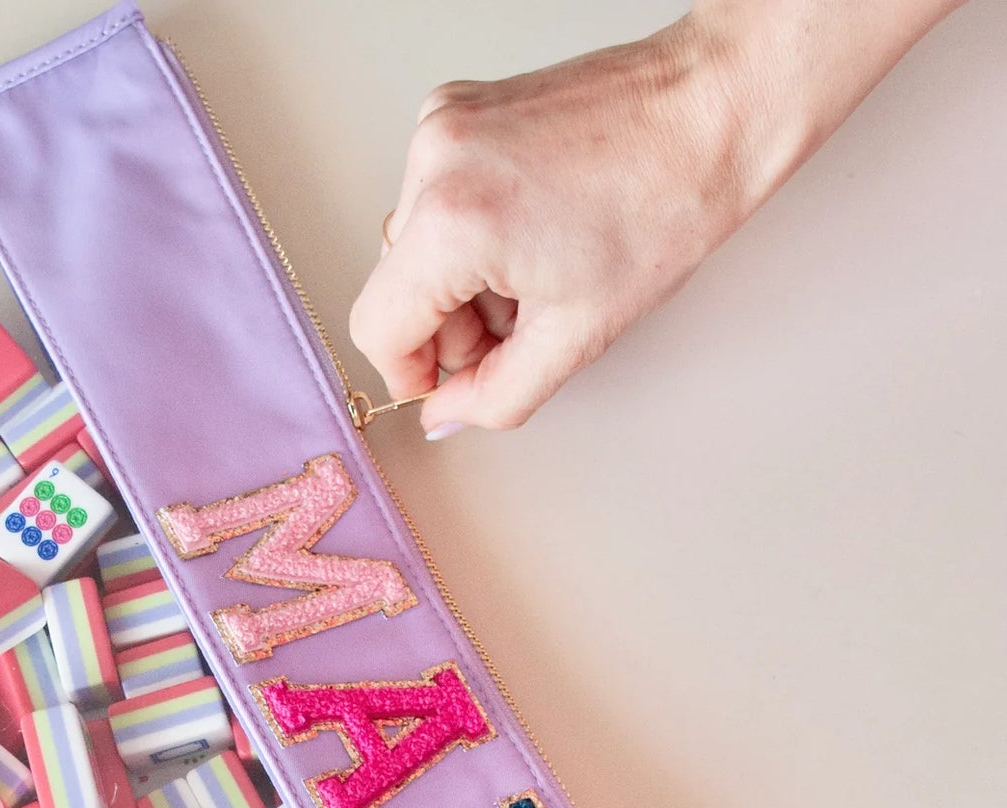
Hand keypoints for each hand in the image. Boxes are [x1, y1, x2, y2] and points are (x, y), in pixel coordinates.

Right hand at [351, 0, 967, 437]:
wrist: (713, 109)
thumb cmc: (667, 202)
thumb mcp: (576, 335)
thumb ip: (497, 396)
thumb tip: (447, 415)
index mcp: (452, 222)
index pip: (378, 327)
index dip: (410, 373)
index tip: (445, 387)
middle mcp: (433, 162)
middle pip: (396, 286)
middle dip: (449, 327)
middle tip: (516, 333)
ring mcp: (444, 126)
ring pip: (416, 245)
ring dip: (463, 283)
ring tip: (536, 279)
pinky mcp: (461, 108)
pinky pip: (437, 198)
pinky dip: (472, 235)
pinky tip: (531, 236)